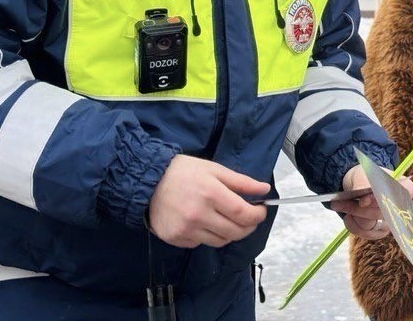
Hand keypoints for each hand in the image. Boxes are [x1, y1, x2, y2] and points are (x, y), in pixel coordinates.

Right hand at [148, 155, 268, 247]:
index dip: (257, 216)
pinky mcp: (176, 239)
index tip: (261, 211)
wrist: (148, 181)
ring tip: (226, 219)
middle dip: (248, 227)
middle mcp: (199, 215)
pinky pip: (201, 243)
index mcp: (211, 194)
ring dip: (229, 232)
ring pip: (220, 241)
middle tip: (249, 218)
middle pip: (234, 232)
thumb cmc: (183, 172)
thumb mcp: (214, 169)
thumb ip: (241, 182)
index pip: (243, 214)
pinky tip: (204, 222)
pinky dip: (208, 235)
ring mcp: (186, 230)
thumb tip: (264, 190)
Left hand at [329, 165, 412, 239]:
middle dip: (357, 208)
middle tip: (338, 202)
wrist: (357, 185)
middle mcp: (401, 206)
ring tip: (339, 206)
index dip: (381, 199)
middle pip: (380, 213)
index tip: (362, 200)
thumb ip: (364, 185)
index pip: (398, 196)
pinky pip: (366, 234)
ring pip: (371, 225)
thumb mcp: (362, 174)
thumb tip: (364, 202)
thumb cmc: (363, 177)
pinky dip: (353, 226)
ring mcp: (392, 221)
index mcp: (404, 187)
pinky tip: (348, 217)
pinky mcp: (381, 231)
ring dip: (352, 216)